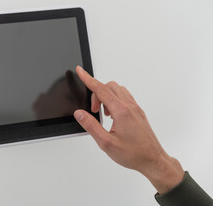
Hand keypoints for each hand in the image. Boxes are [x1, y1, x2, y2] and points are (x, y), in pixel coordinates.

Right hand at [73, 66, 183, 193]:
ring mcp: (135, 108)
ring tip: (102, 113)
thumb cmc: (133, 154)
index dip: (88, 79)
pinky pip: (124, 97)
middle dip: (96, 93)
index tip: (80, 71)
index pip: (100, 89)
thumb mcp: (106, 143)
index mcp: (121, 111)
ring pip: (118, 90)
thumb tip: (79, 113)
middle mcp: (130, 106)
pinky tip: (112, 115)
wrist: (153, 160)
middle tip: (92, 109)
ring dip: (106, 96)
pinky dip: (114, 100)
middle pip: (109, 87)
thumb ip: (91, 126)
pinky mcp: (138, 112)